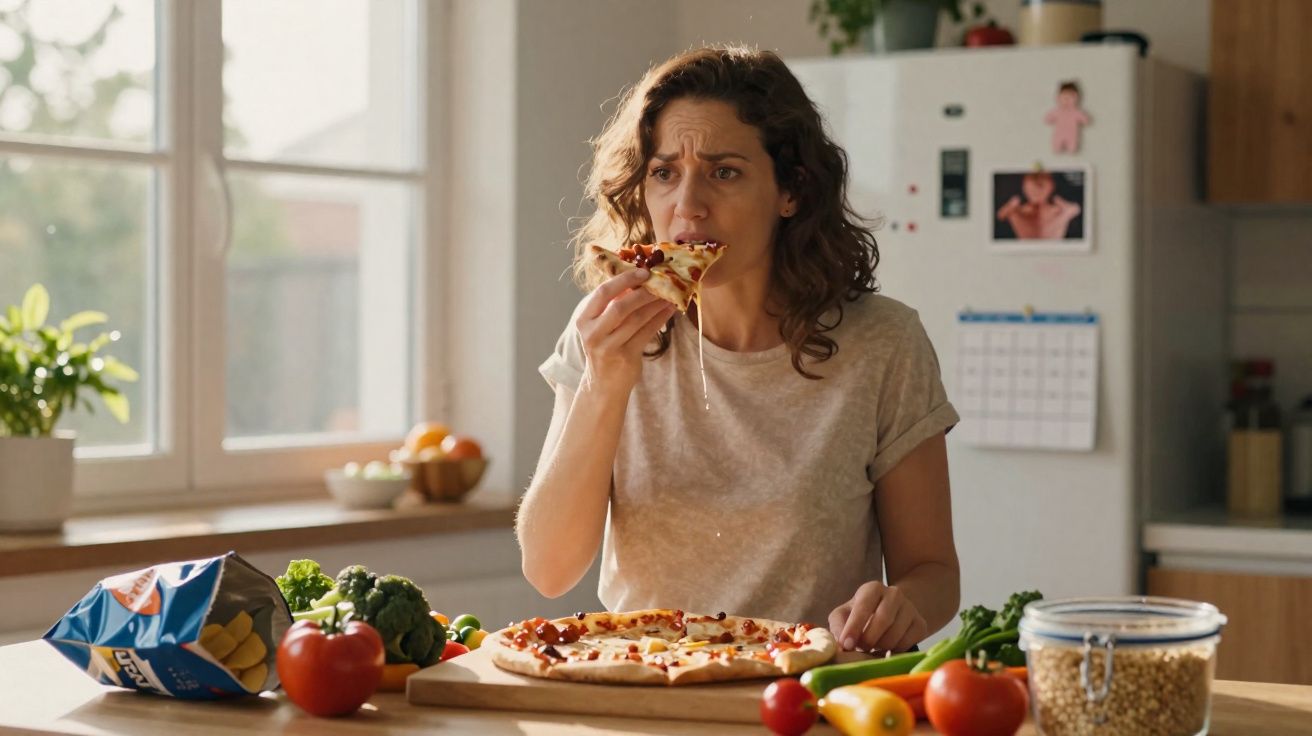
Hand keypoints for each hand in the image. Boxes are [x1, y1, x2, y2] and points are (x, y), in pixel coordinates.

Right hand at [577, 267, 675, 394]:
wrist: (603, 384)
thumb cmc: (604, 347)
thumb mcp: (600, 324)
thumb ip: (612, 303)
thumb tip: (637, 278)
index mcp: (584, 319)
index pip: (602, 293)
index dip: (624, 279)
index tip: (643, 271)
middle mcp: (593, 333)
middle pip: (620, 306)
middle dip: (643, 292)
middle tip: (660, 282)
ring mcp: (608, 347)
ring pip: (636, 319)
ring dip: (655, 304)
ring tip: (669, 294)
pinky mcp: (626, 357)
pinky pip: (647, 333)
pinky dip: (660, 318)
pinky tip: (669, 310)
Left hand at [828, 581, 926, 653]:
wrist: (889, 614)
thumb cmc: (860, 616)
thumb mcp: (844, 615)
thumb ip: (838, 625)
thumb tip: (840, 643)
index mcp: (872, 588)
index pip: (864, 605)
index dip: (854, 626)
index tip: (846, 644)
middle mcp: (894, 594)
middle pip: (884, 619)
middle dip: (869, 639)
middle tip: (860, 649)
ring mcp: (910, 608)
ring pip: (896, 634)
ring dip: (881, 647)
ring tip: (872, 648)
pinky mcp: (920, 624)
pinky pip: (908, 643)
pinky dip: (894, 651)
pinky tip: (886, 649)